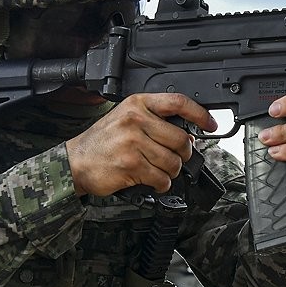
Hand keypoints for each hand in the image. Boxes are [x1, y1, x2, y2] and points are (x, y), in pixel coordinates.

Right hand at [65, 93, 215, 195]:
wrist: (76, 162)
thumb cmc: (102, 142)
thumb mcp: (125, 119)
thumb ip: (154, 122)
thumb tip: (188, 136)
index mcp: (137, 104)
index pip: (178, 102)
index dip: (200, 114)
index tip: (210, 124)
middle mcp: (135, 120)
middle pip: (181, 139)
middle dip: (183, 154)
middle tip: (175, 157)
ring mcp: (133, 143)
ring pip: (173, 162)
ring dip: (171, 172)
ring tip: (158, 170)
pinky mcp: (131, 166)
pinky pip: (162, 178)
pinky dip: (161, 184)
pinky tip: (152, 180)